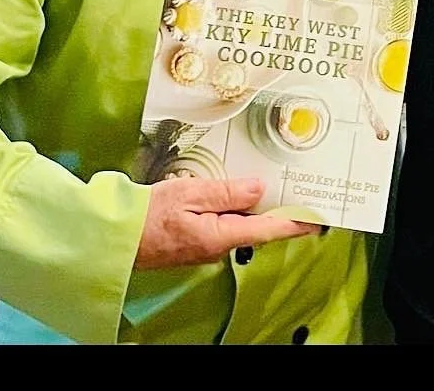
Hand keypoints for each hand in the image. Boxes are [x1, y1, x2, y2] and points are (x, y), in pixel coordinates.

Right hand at [135, 175, 320, 269]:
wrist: (116, 238)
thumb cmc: (148, 216)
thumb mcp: (189, 194)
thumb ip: (226, 192)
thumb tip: (258, 189)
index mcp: (220, 236)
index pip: (268, 229)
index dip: (295, 222)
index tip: (317, 218)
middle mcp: (218, 247)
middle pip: (257, 226)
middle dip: (277, 209)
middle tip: (300, 192)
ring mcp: (207, 247)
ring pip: (240, 224)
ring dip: (255, 208)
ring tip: (273, 186)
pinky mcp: (197, 242)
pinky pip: (225, 225)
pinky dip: (235, 210)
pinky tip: (237, 195)